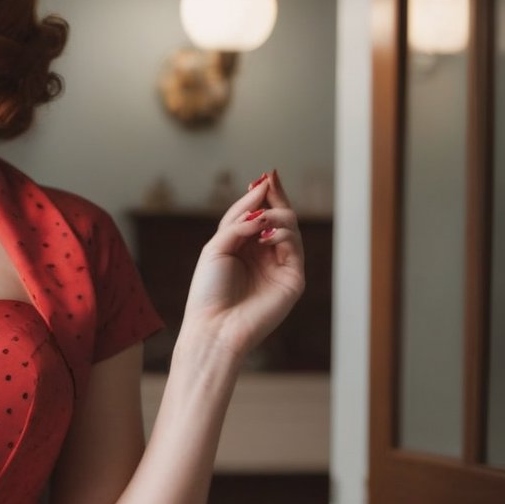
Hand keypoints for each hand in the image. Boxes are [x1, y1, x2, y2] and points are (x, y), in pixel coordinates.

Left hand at [179, 169, 304, 361]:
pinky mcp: (293, 279)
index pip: (257, 215)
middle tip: (271, 181)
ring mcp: (281, 267)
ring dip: (277, 215)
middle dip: (275, 197)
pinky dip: (282, 234)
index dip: (261, 196)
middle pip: (278, 217)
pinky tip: (265, 234)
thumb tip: (262, 194)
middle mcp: (264, 256)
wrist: (214, 327)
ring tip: (261, 219)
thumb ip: (238, 220)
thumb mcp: (217, 246)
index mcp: (244, 249)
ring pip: (290, 227)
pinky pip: (295, 246)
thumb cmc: (209, 291)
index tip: (264, 176)